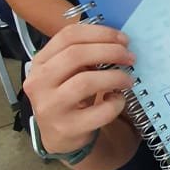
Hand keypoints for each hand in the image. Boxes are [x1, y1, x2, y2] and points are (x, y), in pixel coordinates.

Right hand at [23, 23, 135, 155]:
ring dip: (115, 77)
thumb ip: (83, 54)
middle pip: (76, 55)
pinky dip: (116, 103)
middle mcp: (39, 83)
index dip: (100, 33)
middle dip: (110, 51)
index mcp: (40, 62)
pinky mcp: (68, 128)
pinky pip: (100, 111)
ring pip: (86, 82)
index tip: (122, 39)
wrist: (58, 136)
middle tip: (130, 57)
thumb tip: (118, 41)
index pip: (68, 36)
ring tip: (128, 79)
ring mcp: (51, 107)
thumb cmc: (66, 96)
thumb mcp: (65, 72)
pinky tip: (117, 99)